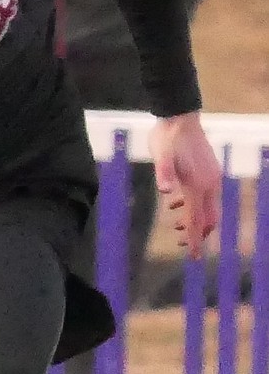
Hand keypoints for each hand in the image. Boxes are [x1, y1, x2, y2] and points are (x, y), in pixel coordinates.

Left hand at [151, 113, 220, 259]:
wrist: (180, 116)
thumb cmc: (168, 138)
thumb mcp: (161, 156)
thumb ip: (163, 174)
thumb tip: (165, 191)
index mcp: (198, 185)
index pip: (197, 220)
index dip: (194, 240)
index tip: (192, 257)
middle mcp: (210, 184)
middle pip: (208, 218)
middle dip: (197, 234)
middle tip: (181, 244)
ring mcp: (212, 177)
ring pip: (208, 208)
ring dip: (194, 219)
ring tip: (175, 224)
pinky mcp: (209, 171)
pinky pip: (205, 196)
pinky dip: (193, 205)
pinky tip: (176, 202)